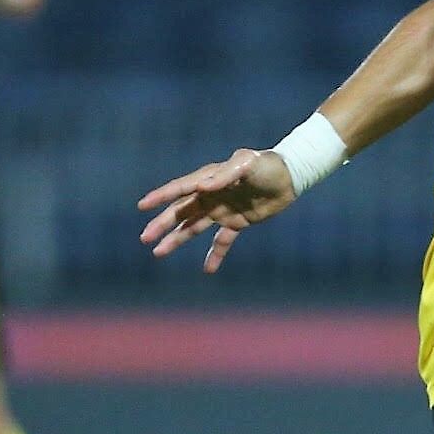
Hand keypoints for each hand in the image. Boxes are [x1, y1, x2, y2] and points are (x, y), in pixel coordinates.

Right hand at [136, 148, 298, 272]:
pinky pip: (223, 241)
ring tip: (158, 253)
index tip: (142, 206)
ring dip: (177, 240)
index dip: (161, 197)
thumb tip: (201, 187)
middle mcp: (211, 195)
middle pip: (181, 212)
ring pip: (194, 227)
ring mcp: (223, 210)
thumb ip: (225, 174)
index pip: (180, 189)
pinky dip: (215, 254)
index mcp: (209, 178)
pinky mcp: (237, 222)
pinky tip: (207, 270)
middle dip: (163, 225)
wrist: (291, 177)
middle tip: (145, 238)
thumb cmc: (267, 165)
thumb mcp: (246, 164)